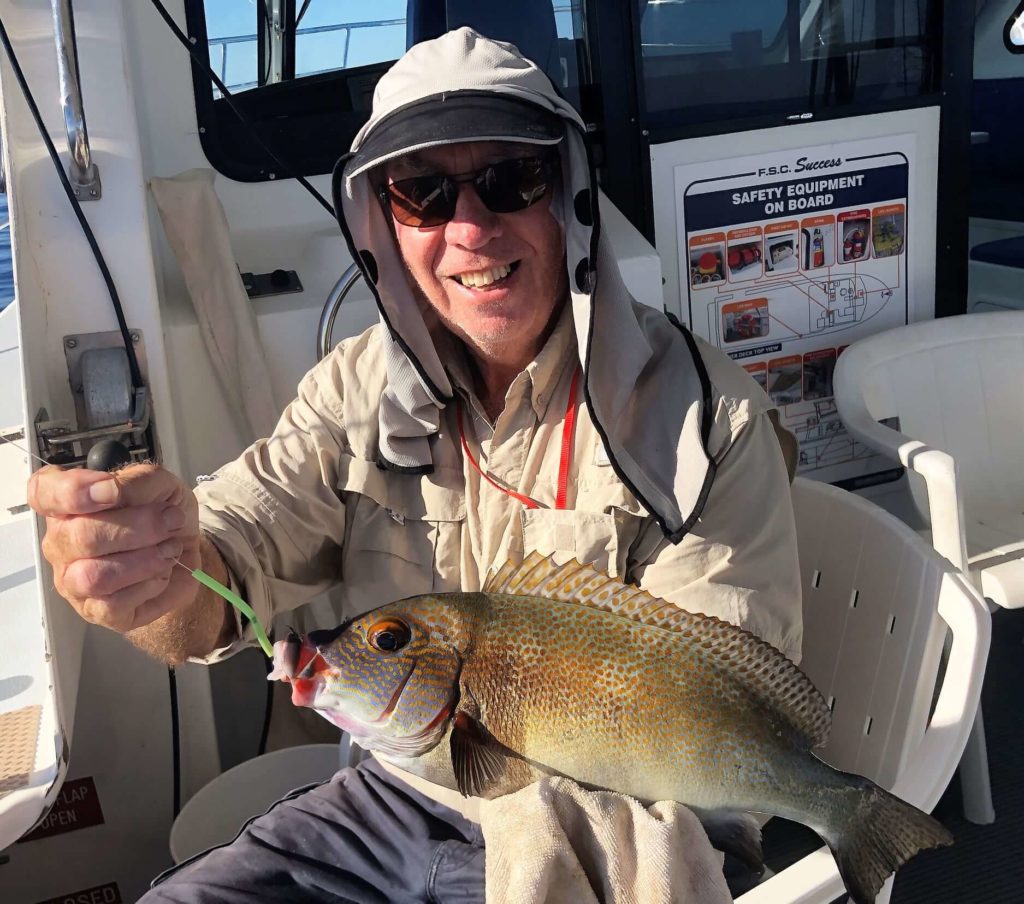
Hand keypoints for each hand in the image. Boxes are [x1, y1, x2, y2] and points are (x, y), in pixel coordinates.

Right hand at [28, 463, 200, 632]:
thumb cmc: (163, 513)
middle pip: (81, 536)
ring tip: (169, 550)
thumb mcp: (161, 485)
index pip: (44, 493)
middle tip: (171, 521)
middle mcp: (61, 541)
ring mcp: (72, 580)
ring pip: (93, 577)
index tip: (112, 491)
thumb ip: (136, 482)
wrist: (185, 550)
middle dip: (139, 527)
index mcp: (68, 503)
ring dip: (145, 560)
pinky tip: (161, 573)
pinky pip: (113, 604)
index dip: (73, 492)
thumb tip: (113, 491)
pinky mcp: (95, 610)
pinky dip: (149, 585)